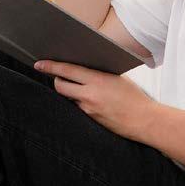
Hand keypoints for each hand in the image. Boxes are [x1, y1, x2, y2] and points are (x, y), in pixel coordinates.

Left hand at [34, 60, 157, 141]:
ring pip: (69, 98)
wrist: (145, 121)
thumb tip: (83, 70)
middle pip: (60, 86)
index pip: (67, 70)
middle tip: (58, 77)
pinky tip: (91, 103)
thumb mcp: (118, 79)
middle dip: (57, 81)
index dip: (51, 66)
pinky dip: (81, 104)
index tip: (39, 64)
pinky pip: (78, 109)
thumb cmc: (135, 98)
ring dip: (70, 93)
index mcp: (98, 80)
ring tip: (81, 90)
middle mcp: (90, 95)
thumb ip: (100, 74)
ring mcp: (89, 110)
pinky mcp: (91, 120)